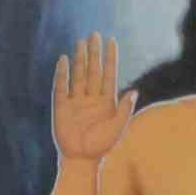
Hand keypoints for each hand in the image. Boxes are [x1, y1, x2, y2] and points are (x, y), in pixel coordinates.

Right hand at [50, 33, 127, 161]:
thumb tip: (134, 91)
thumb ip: (125, 109)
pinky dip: (62, 73)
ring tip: (81, 42)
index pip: (108, 73)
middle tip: (94, 35)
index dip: (110, 58)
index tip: (111, 41)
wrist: (81, 159)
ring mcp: (76, 101)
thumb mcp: (118, 127)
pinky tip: (64, 60)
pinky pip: (61, 86)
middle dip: (94, 53)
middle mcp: (91, 97)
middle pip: (93, 70)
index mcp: (106, 101)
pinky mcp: (62, 106)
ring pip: (79, 75)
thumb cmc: (101, 146)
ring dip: (80, 59)